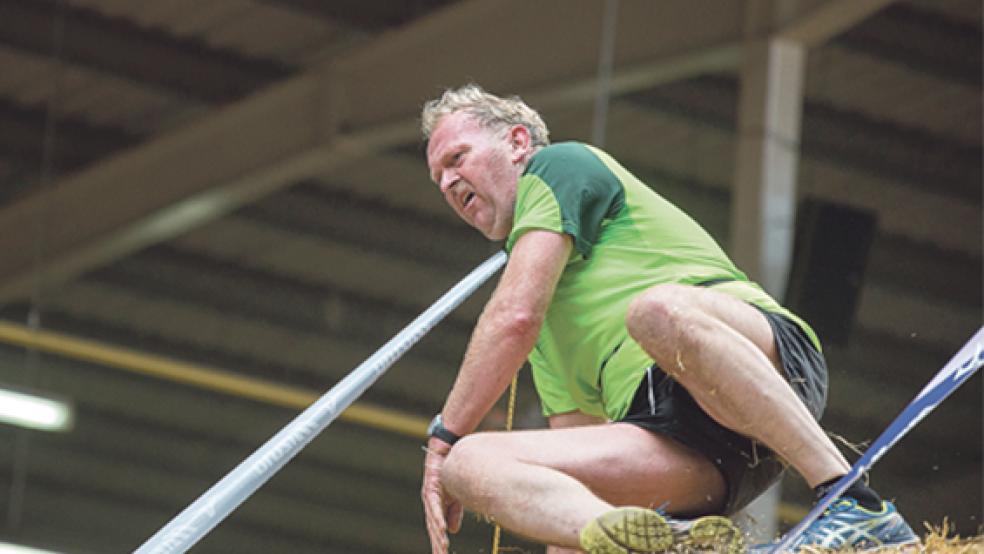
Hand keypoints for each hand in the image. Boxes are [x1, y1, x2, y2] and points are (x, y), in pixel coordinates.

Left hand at [422, 437, 462, 553]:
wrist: (448, 451)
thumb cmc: (451, 473)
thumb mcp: (455, 496)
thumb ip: (453, 513)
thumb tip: (452, 530)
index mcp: (435, 506)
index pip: (436, 529)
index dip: (438, 543)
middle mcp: (429, 503)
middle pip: (432, 528)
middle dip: (437, 544)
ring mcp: (429, 496)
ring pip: (433, 520)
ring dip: (437, 535)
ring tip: (442, 548)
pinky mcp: (431, 488)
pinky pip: (435, 506)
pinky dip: (438, 517)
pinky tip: (441, 528)